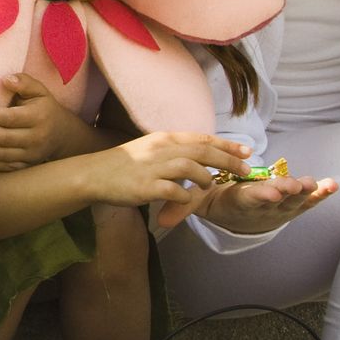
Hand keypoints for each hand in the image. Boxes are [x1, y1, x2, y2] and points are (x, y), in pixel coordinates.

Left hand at [0, 73, 89, 169]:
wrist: (63, 134)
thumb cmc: (44, 107)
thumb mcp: (39, 91)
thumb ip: (23, 82)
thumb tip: (4, 79)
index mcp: (39, 118)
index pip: (9, 118)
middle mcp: (36, 139)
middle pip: (3, 138)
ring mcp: (32, 155)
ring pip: (2, 154)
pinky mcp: (27, 166)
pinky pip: (5, 167)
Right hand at [83, 131, 252, 229]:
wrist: (93, 174)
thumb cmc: (122, 164)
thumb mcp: (149, 148)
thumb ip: (173, 151)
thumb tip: (198, 156)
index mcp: (163, 139)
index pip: (202, 138)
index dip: (226, 145)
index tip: (246, 151)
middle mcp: (161, 150)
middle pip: (203, 152)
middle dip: (228, 161)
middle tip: (246, 169)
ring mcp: (153, 168)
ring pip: (192, 168)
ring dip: (206, 179)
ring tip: (210, 187)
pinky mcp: (146, 187)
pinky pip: (175, 191)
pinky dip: (185, 197)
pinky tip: (187, 201)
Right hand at [191, 172, 338, 235]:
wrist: (241, 219)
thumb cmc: (219, 202)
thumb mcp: (200, 204)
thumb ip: (182, 208)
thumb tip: (161, 221)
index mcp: (240, 201)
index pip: (251, 199)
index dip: (261, 195)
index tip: (270, 191)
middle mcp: (263, 206)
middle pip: (276, 199)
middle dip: (285, 192)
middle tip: (292, 186)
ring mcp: (281, 207)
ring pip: (295, 201)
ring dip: (306, 193)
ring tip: (314, 184)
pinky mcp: (294, 205)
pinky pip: (310, 202)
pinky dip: (322, 194)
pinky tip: (333, 185)